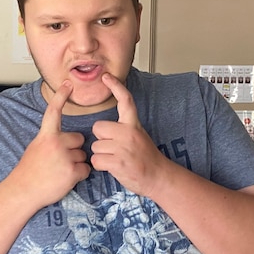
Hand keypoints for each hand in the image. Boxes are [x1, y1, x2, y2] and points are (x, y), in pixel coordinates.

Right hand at [9, 81, 90, 206]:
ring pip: (83, 155)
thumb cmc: (29, 171)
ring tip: (60, 172)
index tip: (68, 84)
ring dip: (76, 164)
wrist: (24, 191)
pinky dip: (79, 175)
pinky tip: (66, 179)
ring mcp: (65, 157)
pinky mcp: (72, 172)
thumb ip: (50, 140)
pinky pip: (86, 169)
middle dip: (74, 149)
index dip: (61, 97)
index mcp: (45, 136)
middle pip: (79, 139)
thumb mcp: (36, 148)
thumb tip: (65, 138)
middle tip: (59, 161)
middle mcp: (56, 143)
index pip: (54, 112)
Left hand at [90, 74, 166, 196]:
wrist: (158, 177)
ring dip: (101, 155)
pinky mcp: (118, 163)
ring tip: (116, 159)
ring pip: (95, 146)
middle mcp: (129, 133)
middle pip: (98, 127)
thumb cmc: (146, 158)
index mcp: (134, 125)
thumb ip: (123, 128)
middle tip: (113, 147)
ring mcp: (123, 148)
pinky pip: (96, 160)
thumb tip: (102, 126)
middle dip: (100, 138)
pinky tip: (113, 167)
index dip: (115, 86)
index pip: (125, 100)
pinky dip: (101, 166)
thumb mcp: (139, 135)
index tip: (106, 76)